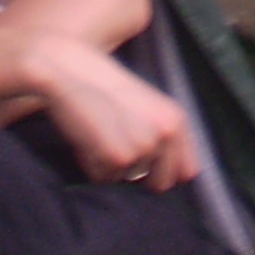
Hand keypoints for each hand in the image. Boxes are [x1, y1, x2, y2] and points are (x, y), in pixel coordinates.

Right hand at [24, 35, 196, 189]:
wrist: (67, 70)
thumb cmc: (100, 87)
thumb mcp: (146, 106)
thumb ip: (165, 137)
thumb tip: (183, 176)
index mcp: (176, 119)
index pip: (187, 171)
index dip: (162, 170)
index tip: (146, 160)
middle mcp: (166, 133)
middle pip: (159, 183)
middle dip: (136, 172)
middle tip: (116, 140)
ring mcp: (144, 146)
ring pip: (127, 180)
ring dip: (110, 165)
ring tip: (99, 133)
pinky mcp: (118, 157)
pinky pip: (104, 179)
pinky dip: (91, 164)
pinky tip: (86, 137)